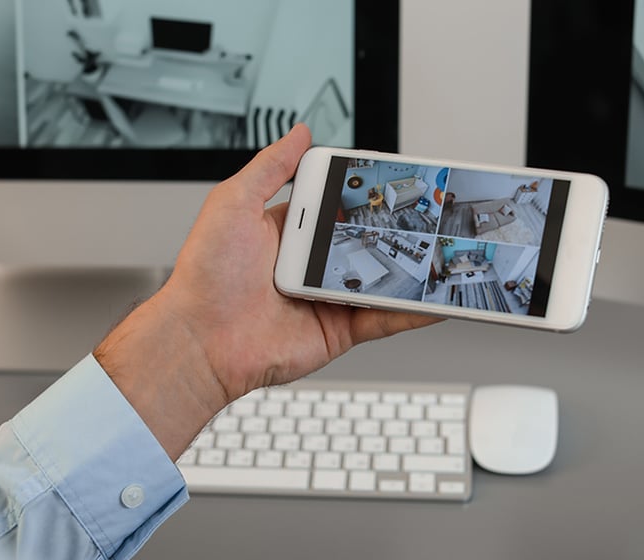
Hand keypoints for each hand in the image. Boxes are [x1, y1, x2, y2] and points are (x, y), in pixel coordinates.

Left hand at [95, 124, 440, 457]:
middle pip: (365, 241)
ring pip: (381, 279)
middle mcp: (308, 265)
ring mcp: (326, 298)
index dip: (362, 194)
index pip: (335, 205)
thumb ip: (270, 168)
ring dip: (413, 269)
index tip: (392, 181)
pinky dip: (412, 310)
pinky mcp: (338, 330)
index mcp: (287, 233)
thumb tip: (300, 134)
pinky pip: (383, 318)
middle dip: (396, 229)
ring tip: (443, 252)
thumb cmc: (205, 276)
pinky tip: (437, 298)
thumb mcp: (233, 203)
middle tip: (430, 215)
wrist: (201, 341)